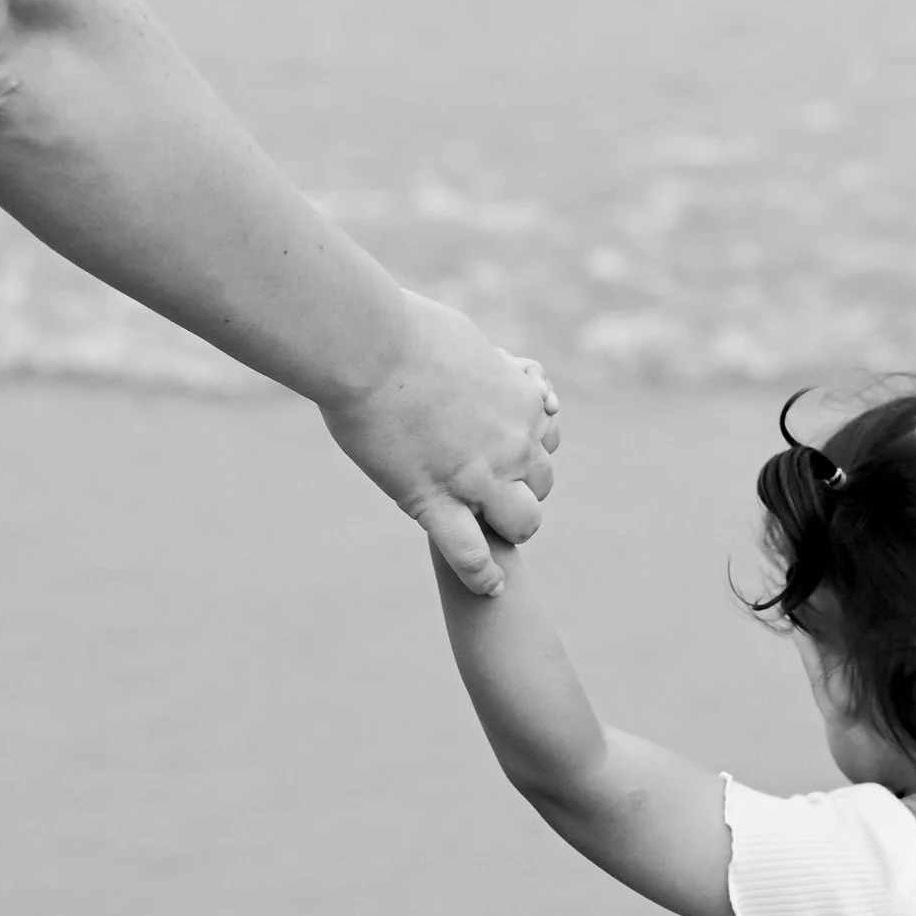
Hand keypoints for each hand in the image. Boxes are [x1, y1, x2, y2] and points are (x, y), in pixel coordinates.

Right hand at [319, 295, 559, 593]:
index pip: (549, 437)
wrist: (366, 345)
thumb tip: (501, 368)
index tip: (502, 447)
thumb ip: (489, 365)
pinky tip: (487, 585)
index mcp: (522, 400)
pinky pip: (471, 556)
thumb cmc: (404, 330)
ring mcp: (476, 476)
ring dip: (510, 528)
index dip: (526, 446)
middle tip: (487, 489)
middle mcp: (512, 443)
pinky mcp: (434, 501)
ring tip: (490, 530)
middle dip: (518, 488)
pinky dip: (482, 577)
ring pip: (522, 524)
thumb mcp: (466, 339)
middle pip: (540, 484)